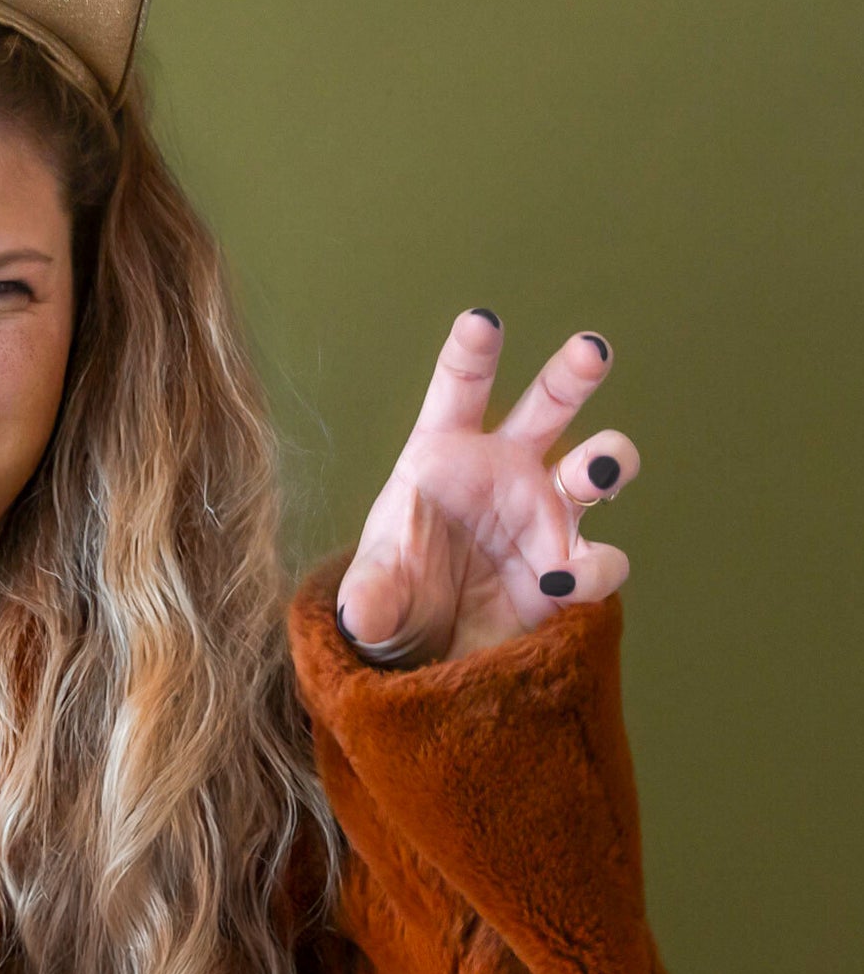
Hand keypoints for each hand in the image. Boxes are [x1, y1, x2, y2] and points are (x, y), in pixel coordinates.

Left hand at [335, 308, 637, 667]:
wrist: (427, 651)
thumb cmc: (396, 596)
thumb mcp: (372, 596)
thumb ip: (371, 596)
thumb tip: (364, 614)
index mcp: (444, 453)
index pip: (459, 390)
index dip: (472, 354)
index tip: (482, 322)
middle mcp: (505, 470)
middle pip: (547, 405)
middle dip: (572, 375)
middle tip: (590, 351)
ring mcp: (545, 514)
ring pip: (597, 467)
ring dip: (608, 460)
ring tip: (601, 470)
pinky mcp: (570, 568)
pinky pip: (598, 562)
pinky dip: (588, 571)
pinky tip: (559, 585)